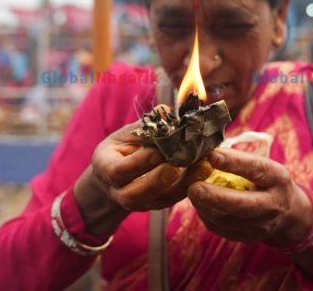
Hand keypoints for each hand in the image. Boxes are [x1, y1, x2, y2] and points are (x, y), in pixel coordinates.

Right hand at [78, 122, 212, 212]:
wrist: (119, 174)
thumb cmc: (123, 147)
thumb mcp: (126, 133)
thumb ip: (144, 125)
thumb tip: (165, 109)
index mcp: (106, 170)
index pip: (119, 171)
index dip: (140, 162)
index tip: (160, 150)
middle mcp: (120, 192)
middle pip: (136, 195)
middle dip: (159, 180)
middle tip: (179, 164)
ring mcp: (140, 202)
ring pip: (160, 201)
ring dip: (183, 184)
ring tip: (202, 166)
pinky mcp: (159, 204)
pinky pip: (175, 198)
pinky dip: (191, 184)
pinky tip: (205, 169)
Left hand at [186, 147, 312, 246]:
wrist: (288, 214)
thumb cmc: (267, 181)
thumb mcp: (263, 166)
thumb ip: (240, 160)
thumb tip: (206, 151)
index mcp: (276, 178)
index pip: (256, 169)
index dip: (234, 162)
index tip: (211, 155)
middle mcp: (272, 204)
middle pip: (242, 205)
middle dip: (215, 197)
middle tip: (194, 187)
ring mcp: (261, 225)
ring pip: (228, 221)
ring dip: (205, 207)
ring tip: (192, 193)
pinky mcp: (247, 237)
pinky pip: (221, 229)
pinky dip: (206, 216)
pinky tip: (200, 204)